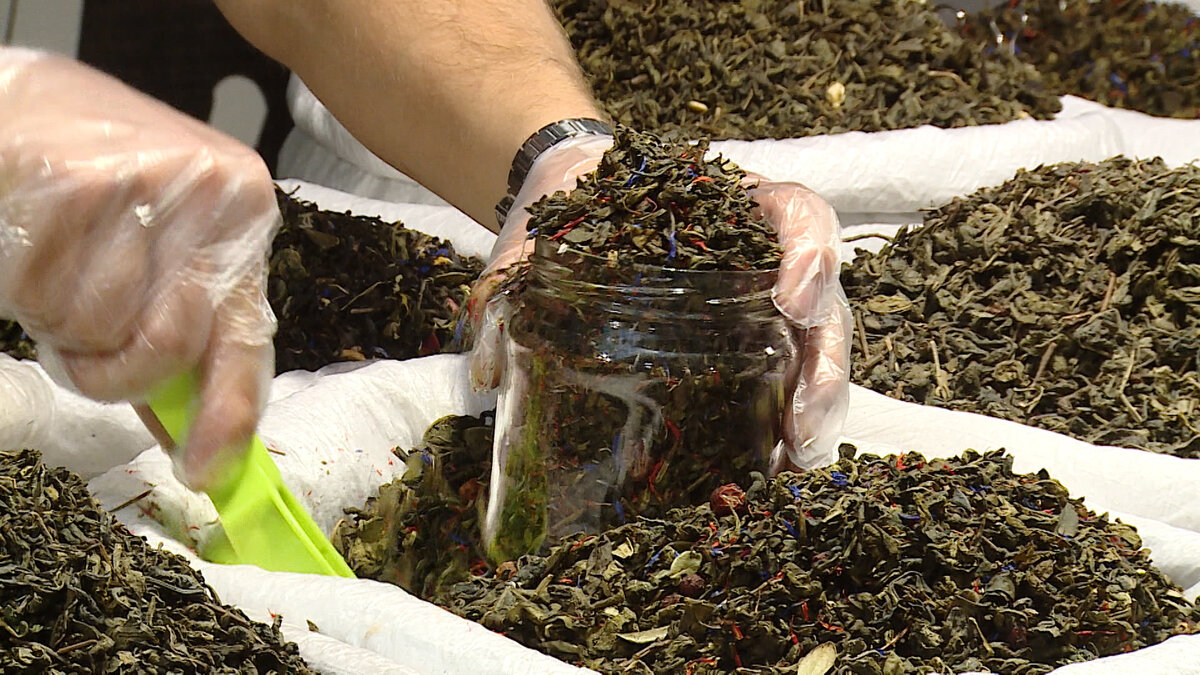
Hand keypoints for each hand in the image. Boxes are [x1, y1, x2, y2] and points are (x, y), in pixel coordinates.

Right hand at [0, 50, 279, 489]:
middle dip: (113, 370)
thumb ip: (184, 331)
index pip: (246, 335)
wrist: (27, 103)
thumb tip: (189, 433)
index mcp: (246, 213)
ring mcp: (143, 183)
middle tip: (86, 349)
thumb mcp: (165, 246)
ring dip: (62, 326)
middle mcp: (210, 194)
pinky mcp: (71, 181)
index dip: (226, 415)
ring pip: (96, 327)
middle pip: (166, 347)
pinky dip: (23, 291)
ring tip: (59, 274)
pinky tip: (32, 246)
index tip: (204, 472)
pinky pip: (40, 294)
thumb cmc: (104, 187)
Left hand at [463, 137, 848, 469]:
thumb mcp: (545, 222)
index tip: (789, 300)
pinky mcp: (744, 342)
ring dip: (814, 408)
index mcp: (731, 205)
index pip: (796, 215)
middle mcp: (761, 251)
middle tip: (798, 424)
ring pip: (813, 348)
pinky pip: (781, 376)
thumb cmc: (572, 204)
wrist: (573, 202)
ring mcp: (759, 299)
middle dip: (822, 366)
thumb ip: (512, 277)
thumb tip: (484, 368)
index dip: (809, 255)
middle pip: (821, 301)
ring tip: (794, 460)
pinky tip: (772, 464)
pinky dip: (784, 422)